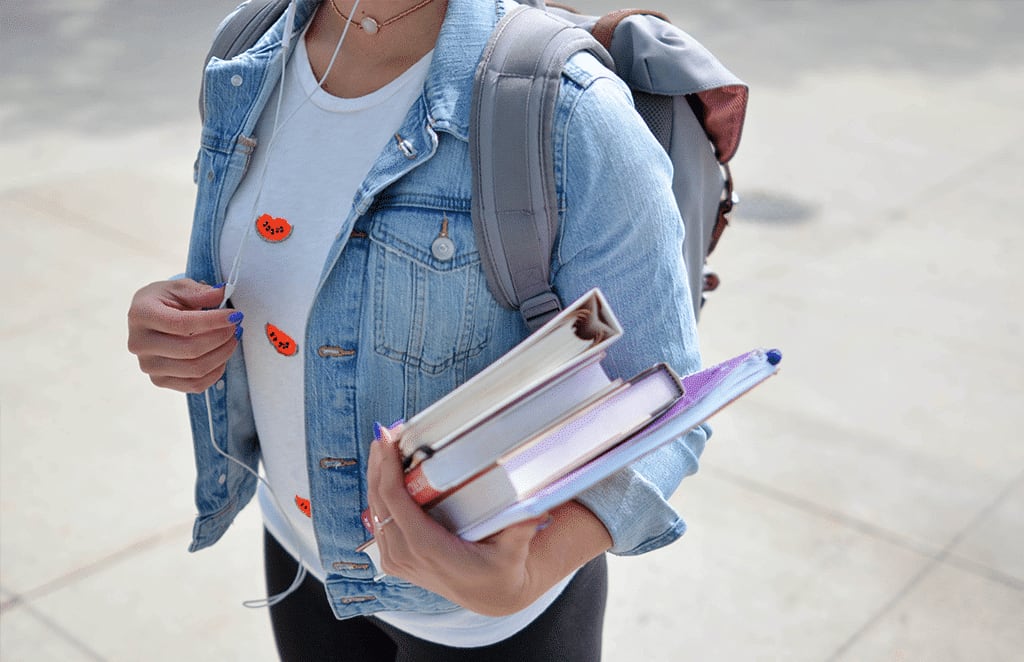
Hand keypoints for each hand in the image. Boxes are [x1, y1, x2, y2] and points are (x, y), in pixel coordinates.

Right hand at [127, 279, 242, 392]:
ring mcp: (149, 366)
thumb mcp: (179, 287)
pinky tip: (221, 355)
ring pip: (196, 370)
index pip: (182, 324)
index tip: (235, 315)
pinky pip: (195, 385)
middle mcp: (140, 344)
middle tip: (236, 326)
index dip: (213, 321)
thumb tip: (222, 294)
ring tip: (232, 339)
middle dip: (221, 338)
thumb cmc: (164, 301)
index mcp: (141, 315)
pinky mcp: (160, 381)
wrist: (149, 318)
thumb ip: (199, 291)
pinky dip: (215, 372)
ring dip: (222, 354)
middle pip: (191, 350)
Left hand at [367, 425, 548, 616]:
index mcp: (427, 548)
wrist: (491, 596)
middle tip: (385, 433)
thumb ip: (520, 529)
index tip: (388, 440)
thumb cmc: (500, 571)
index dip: (387, 468)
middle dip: (379, 464)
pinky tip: (384, 473)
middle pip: (379, 500)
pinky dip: (379, 494)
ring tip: (384, 446)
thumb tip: (537, 508)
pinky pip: (379, 521)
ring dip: (376, 476)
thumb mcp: (513, 552)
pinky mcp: (395, 559)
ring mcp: (397, 559)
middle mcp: (405, 555)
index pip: (394, 501)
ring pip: (374, 510)